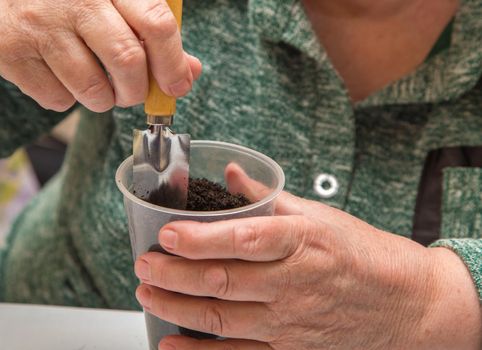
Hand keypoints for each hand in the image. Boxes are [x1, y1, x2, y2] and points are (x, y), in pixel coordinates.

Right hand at [0, 0, 201, 111]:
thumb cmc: (70, 3)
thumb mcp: (116, 3)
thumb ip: (153, 34)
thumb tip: (189, 72)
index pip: (157, 24)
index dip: (173, 64)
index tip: (177, 86)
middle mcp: (75, 1)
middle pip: (128, 62)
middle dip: (137, 91)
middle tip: (130, 91)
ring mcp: (41, 26)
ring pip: (94, 90)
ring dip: (103, 99)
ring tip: (94, 81)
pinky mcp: (12, 52)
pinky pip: (58, 99)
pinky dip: (67, 98)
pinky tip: (60, 74)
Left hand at [134, 165, 480, 349]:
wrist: (404, 303)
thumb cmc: (361, 253)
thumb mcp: (319, 215)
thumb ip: (269, 197)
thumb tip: (231, 175)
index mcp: (302, 242)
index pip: (243, 239)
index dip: (200, 238)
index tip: (167, 234)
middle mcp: (294, 285)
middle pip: (223, 282)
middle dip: (174, 275)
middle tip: (144, 265)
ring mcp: (290, 323)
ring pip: (222, 320)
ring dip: (178, 308)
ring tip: (148, 295)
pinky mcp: (289, 349)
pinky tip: (172, 344)